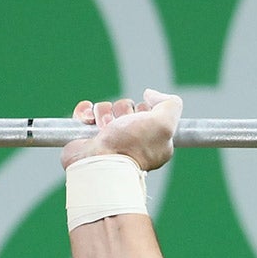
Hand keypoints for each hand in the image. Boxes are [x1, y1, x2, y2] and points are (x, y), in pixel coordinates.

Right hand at [61, 89, 182, 171]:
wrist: (99, 163)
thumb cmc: (132, 146)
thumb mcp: (164, 124)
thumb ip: (171, 105)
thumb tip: (150, 94)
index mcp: (151, 140)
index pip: (148, 110)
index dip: (144, 110)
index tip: (142, 121)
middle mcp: (130, 139)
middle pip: (126, 106)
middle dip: (122, 110)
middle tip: (121, 127)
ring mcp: (107, 138)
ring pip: (105, 108)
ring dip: (103, 113)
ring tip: (104, 129)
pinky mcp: (87, 136)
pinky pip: (86, 111)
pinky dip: (85, 112)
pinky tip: (88, 121)